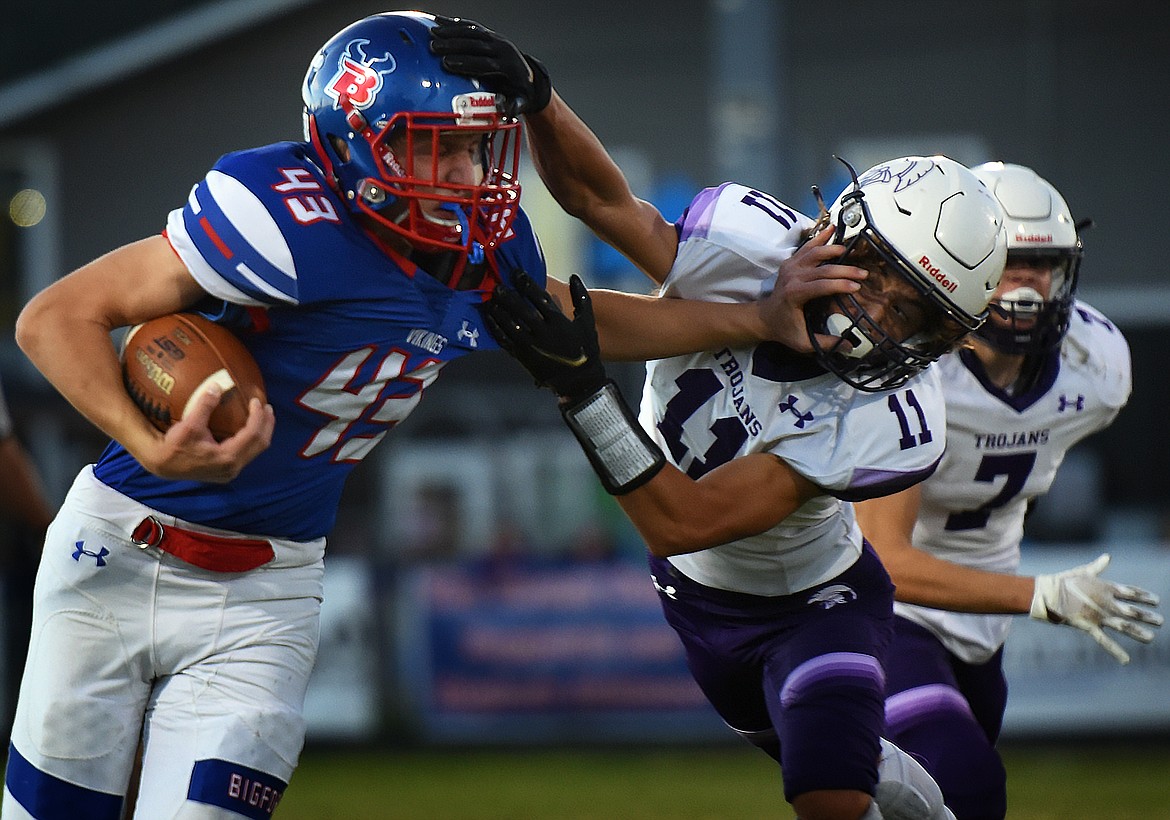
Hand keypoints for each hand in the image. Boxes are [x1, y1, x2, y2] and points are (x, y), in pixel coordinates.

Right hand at [139, 388, 274, 482]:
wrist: (163, 465)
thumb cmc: (174, 446)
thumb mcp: (188, 425)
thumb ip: (204, 406)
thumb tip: (217, 385)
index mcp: (227, 457)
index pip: (252, 435)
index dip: (257, 417)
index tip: (256, 400)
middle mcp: (232, 467)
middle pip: (260, 445)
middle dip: (267, 425)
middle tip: (267, 407)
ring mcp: (230, 471)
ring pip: (255, 450)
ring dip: (261, 432)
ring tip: (263, 415)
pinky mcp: (226, 471)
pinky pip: (247, 453)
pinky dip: (251, 439)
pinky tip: (248, 427)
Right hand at [430, 18, 550, 115]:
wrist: (527, 75)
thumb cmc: (519, 92)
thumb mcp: (522, 101)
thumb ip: (515, 106)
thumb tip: (509, 111)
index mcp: (509, 66)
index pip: (485, 63)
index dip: (466, 63)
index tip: (447, 63)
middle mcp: (502, 48)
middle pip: (476, 44)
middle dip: (454, 44)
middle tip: (434, 47)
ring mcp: (496, 38)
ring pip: (473, 32)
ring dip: (451, 31)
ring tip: (432, 33)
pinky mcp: (489, 34)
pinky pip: (471, 26)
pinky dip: (454, 23)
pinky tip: (438, 21)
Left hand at [483, 271, 606, 402]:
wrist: (578, 380)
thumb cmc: (585, 349)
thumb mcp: (587, 322)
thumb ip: (581, 298)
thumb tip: (574, 276)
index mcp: (559, 322)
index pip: (539, 298)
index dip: (526, 283)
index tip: (517, 273)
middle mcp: (543, 333)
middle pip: (521, 310)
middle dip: (508, 296)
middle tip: (498, 286)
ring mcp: (531, 346)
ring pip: (510, 324)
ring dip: (498, 311)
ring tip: (490, 300)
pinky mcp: (523, 357)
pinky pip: (505, 340)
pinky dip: (496, 328)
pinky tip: (490, 318)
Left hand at [761, 225, 866, 352]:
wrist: (765, 316)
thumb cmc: (785, 329)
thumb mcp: (803, 342)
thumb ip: (826, 343)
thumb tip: (850, 345)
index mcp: (795, 295)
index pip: (821, 286)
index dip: (840, 285)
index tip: (856, 286)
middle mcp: (792, 277)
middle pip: (823, 269)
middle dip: (845, 270)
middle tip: (863, 273)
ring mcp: (790, 267)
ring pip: (814, 253)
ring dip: (832, 249)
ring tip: (848, 250)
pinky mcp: (791, 262)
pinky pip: (807, 247)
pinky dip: (820, 237)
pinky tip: (832, 228)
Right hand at [1030, 553, 1162, 663]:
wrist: (1048, 593)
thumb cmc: (1064, 580)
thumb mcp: (1083, 571)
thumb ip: (1098, 566)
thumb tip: (1107, 557)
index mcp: (1106, 588)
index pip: (1131, 592)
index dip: (1145, 596)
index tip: (1156, 600)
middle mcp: (1106, 603)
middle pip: (1132, 611)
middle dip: (1147, 616)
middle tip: (1160, 621)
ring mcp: (1099, 616)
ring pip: (1124, 626)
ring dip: (1138, 632)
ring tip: (1151, 638)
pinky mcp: (1089, 626)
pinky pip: (1104, 641)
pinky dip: (1115, 651)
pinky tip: (1126, 660)